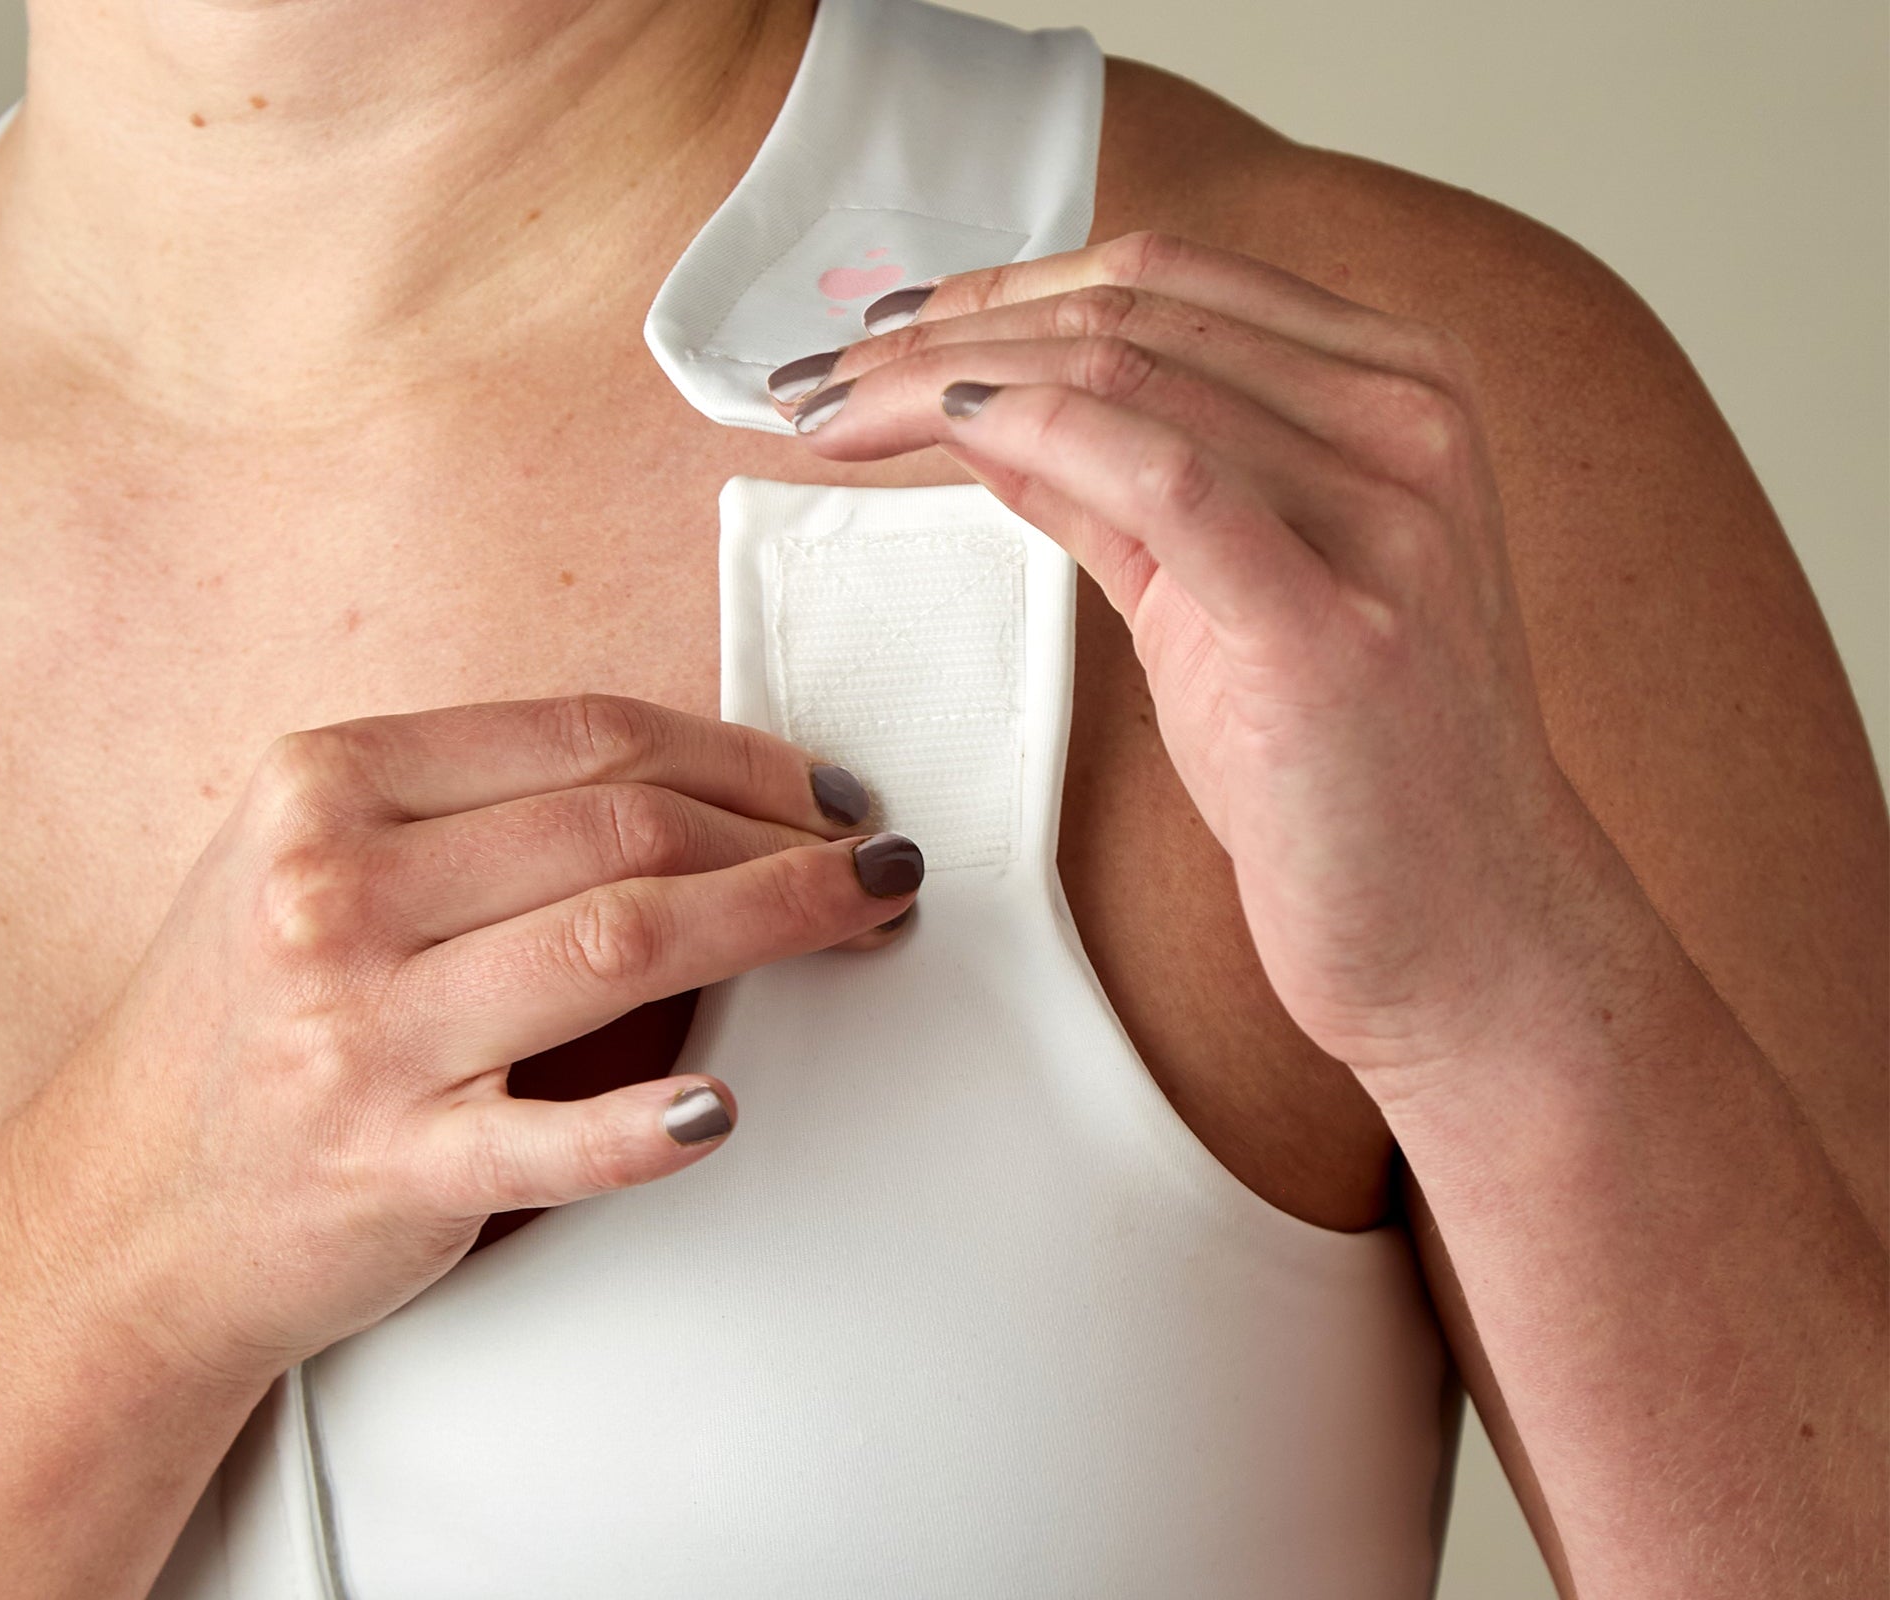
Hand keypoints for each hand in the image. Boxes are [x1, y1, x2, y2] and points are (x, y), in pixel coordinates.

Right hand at [23, 696, 920, 1384]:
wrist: (125, 1211)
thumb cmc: (248, 1021)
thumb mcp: (317, 863)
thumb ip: (472, 815)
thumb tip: (696, 793)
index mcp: (324, 786)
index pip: (585, 736)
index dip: (738, 756)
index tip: (821, 788)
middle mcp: (333, 892)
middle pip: (625, 826)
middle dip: (786, 836)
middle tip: (874, 863)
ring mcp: (358, 1031)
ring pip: (622, 940)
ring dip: (777, 923)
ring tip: (863, 922)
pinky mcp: (387, 1165)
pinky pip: (553, 1135)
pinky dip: (653, 1123)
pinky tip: (725, 1110)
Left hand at [771, 231, 1590, 1079]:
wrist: (1468, 934)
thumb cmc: (1354, 778)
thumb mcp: (1223, 596)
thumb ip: (1122, 492)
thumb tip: (992, 414)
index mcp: (1392, 392)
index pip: (1167, 283)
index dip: (1004, 286)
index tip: (890, 328)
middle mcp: (1403, 425)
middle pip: (1131, 311)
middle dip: (946, 327)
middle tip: (817, 373)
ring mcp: (1386, 514)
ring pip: (1126, 374)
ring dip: (945, 378)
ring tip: (830, 411)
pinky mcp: (1334, 622)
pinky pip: (1164, 476)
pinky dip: (1037, 432)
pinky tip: (944, 429)